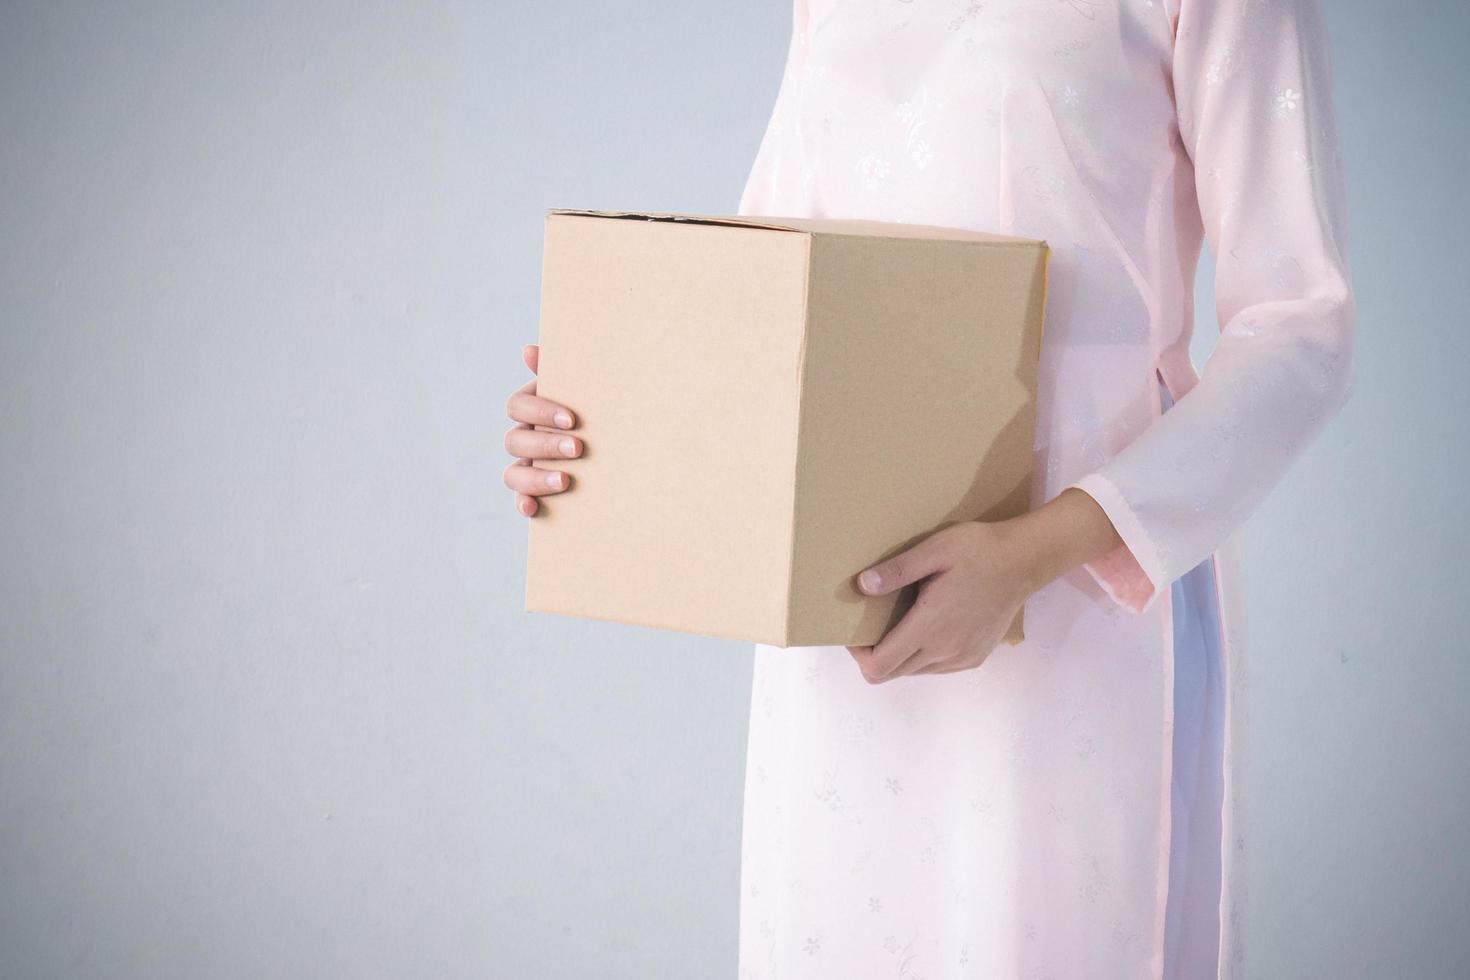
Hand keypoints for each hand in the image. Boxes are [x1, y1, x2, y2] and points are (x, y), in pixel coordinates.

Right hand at [504, 343, 581, 516]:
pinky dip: (523, 503)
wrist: (619, 439)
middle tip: (577, 448)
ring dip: (536, 477)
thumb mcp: (584, 388)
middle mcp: (524, 437)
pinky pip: (521, 499)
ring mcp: (527, 466)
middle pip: (515, 440)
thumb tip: (530, 350)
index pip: (517, 407)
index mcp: (530, 409)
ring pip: (513, 472)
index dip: (540, 412)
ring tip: (565, 481)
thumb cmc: (595, 407)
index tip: (572, 419)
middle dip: (546, 444)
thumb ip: (561, 368)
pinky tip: (532, 508)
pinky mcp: (535, 491)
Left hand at [845, 488, 1123, 682]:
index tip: (856, 631)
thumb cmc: (977, 550)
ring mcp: (962, 658)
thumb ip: (896, 571)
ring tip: (901, 620)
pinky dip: (921, 654)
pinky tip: (926, 624)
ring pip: (913, 671)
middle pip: (891, 673)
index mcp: (930, 627)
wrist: (1024, 560)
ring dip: (898, 654)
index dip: (859, 654)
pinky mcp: (974, 658)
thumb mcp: (933, 550)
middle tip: (874, 622)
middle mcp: (945, 651)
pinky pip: (934, 667)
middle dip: (874, 654)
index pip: (879, 666)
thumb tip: (861, 586)